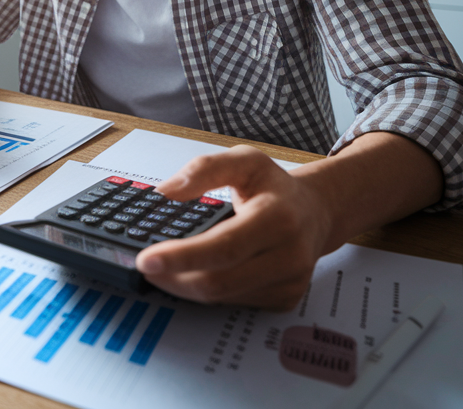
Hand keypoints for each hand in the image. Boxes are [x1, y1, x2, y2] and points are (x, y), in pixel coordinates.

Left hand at [135, 145, 333, 309]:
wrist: (317, 212)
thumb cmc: (274, 186)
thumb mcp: (245, 160)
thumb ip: (205, 168)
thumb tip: (167, 190)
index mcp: (277, 217)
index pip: (223, 247)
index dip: (181, 257)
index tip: (145, 260)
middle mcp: (289, 254)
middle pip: (219, 282)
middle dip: (174, 278)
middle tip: (145, 267)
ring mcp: (290, 281)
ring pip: (224, 297)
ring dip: (187, 286)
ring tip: (166, 269)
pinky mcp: (286, 298)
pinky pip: (236, 302)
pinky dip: (210, 291)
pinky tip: (200, 274)